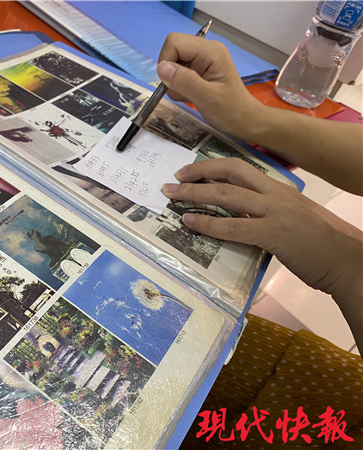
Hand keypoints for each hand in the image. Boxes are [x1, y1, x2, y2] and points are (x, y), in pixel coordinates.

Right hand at [157, 33, 262, 140]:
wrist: (244, 120)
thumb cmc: (232, 111)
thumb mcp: (208, 98)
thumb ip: (185, 82)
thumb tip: (162, 68)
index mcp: (210, 51)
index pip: (175, 42)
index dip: (166, 61)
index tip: (171, 83)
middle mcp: (205, 51)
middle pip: (172, 51)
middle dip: (170, 74)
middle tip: (183, 90)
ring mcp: (201, 60)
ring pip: (172, 64)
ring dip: (174, 83)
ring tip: (191, 95)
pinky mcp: (198, 71)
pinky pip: (177, 74)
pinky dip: (178, 87)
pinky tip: (191, 96)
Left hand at [161, 158, 362, 296]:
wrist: (349, 260)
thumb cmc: (322, 243)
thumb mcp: (294, 216)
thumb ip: (268, 211)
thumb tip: (241, 215)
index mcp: (280, 188)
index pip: (241, 167)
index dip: (212, 166)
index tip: (191, 171)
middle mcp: (276, 194)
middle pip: (230, 172)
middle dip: (198, 173)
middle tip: (174, 179)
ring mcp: (275, 212)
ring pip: (227, 194)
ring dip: (194, 194)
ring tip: (171, 197)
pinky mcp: (273, 234)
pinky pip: (233, 226)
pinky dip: (207, 223)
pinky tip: (190, 222)